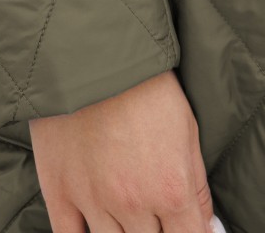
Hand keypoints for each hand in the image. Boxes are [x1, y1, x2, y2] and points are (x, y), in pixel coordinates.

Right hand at [29, 69, 215, 231]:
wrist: (93, 49)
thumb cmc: (147, 85)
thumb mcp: (187, 130)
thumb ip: (197, 188)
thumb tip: (205, 227)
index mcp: (170, 188)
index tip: (184, 230)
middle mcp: (132, 203)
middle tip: (155, 219)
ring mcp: (92, 201)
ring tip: (128, 217)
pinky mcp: (59, 192)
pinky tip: (97, 228)